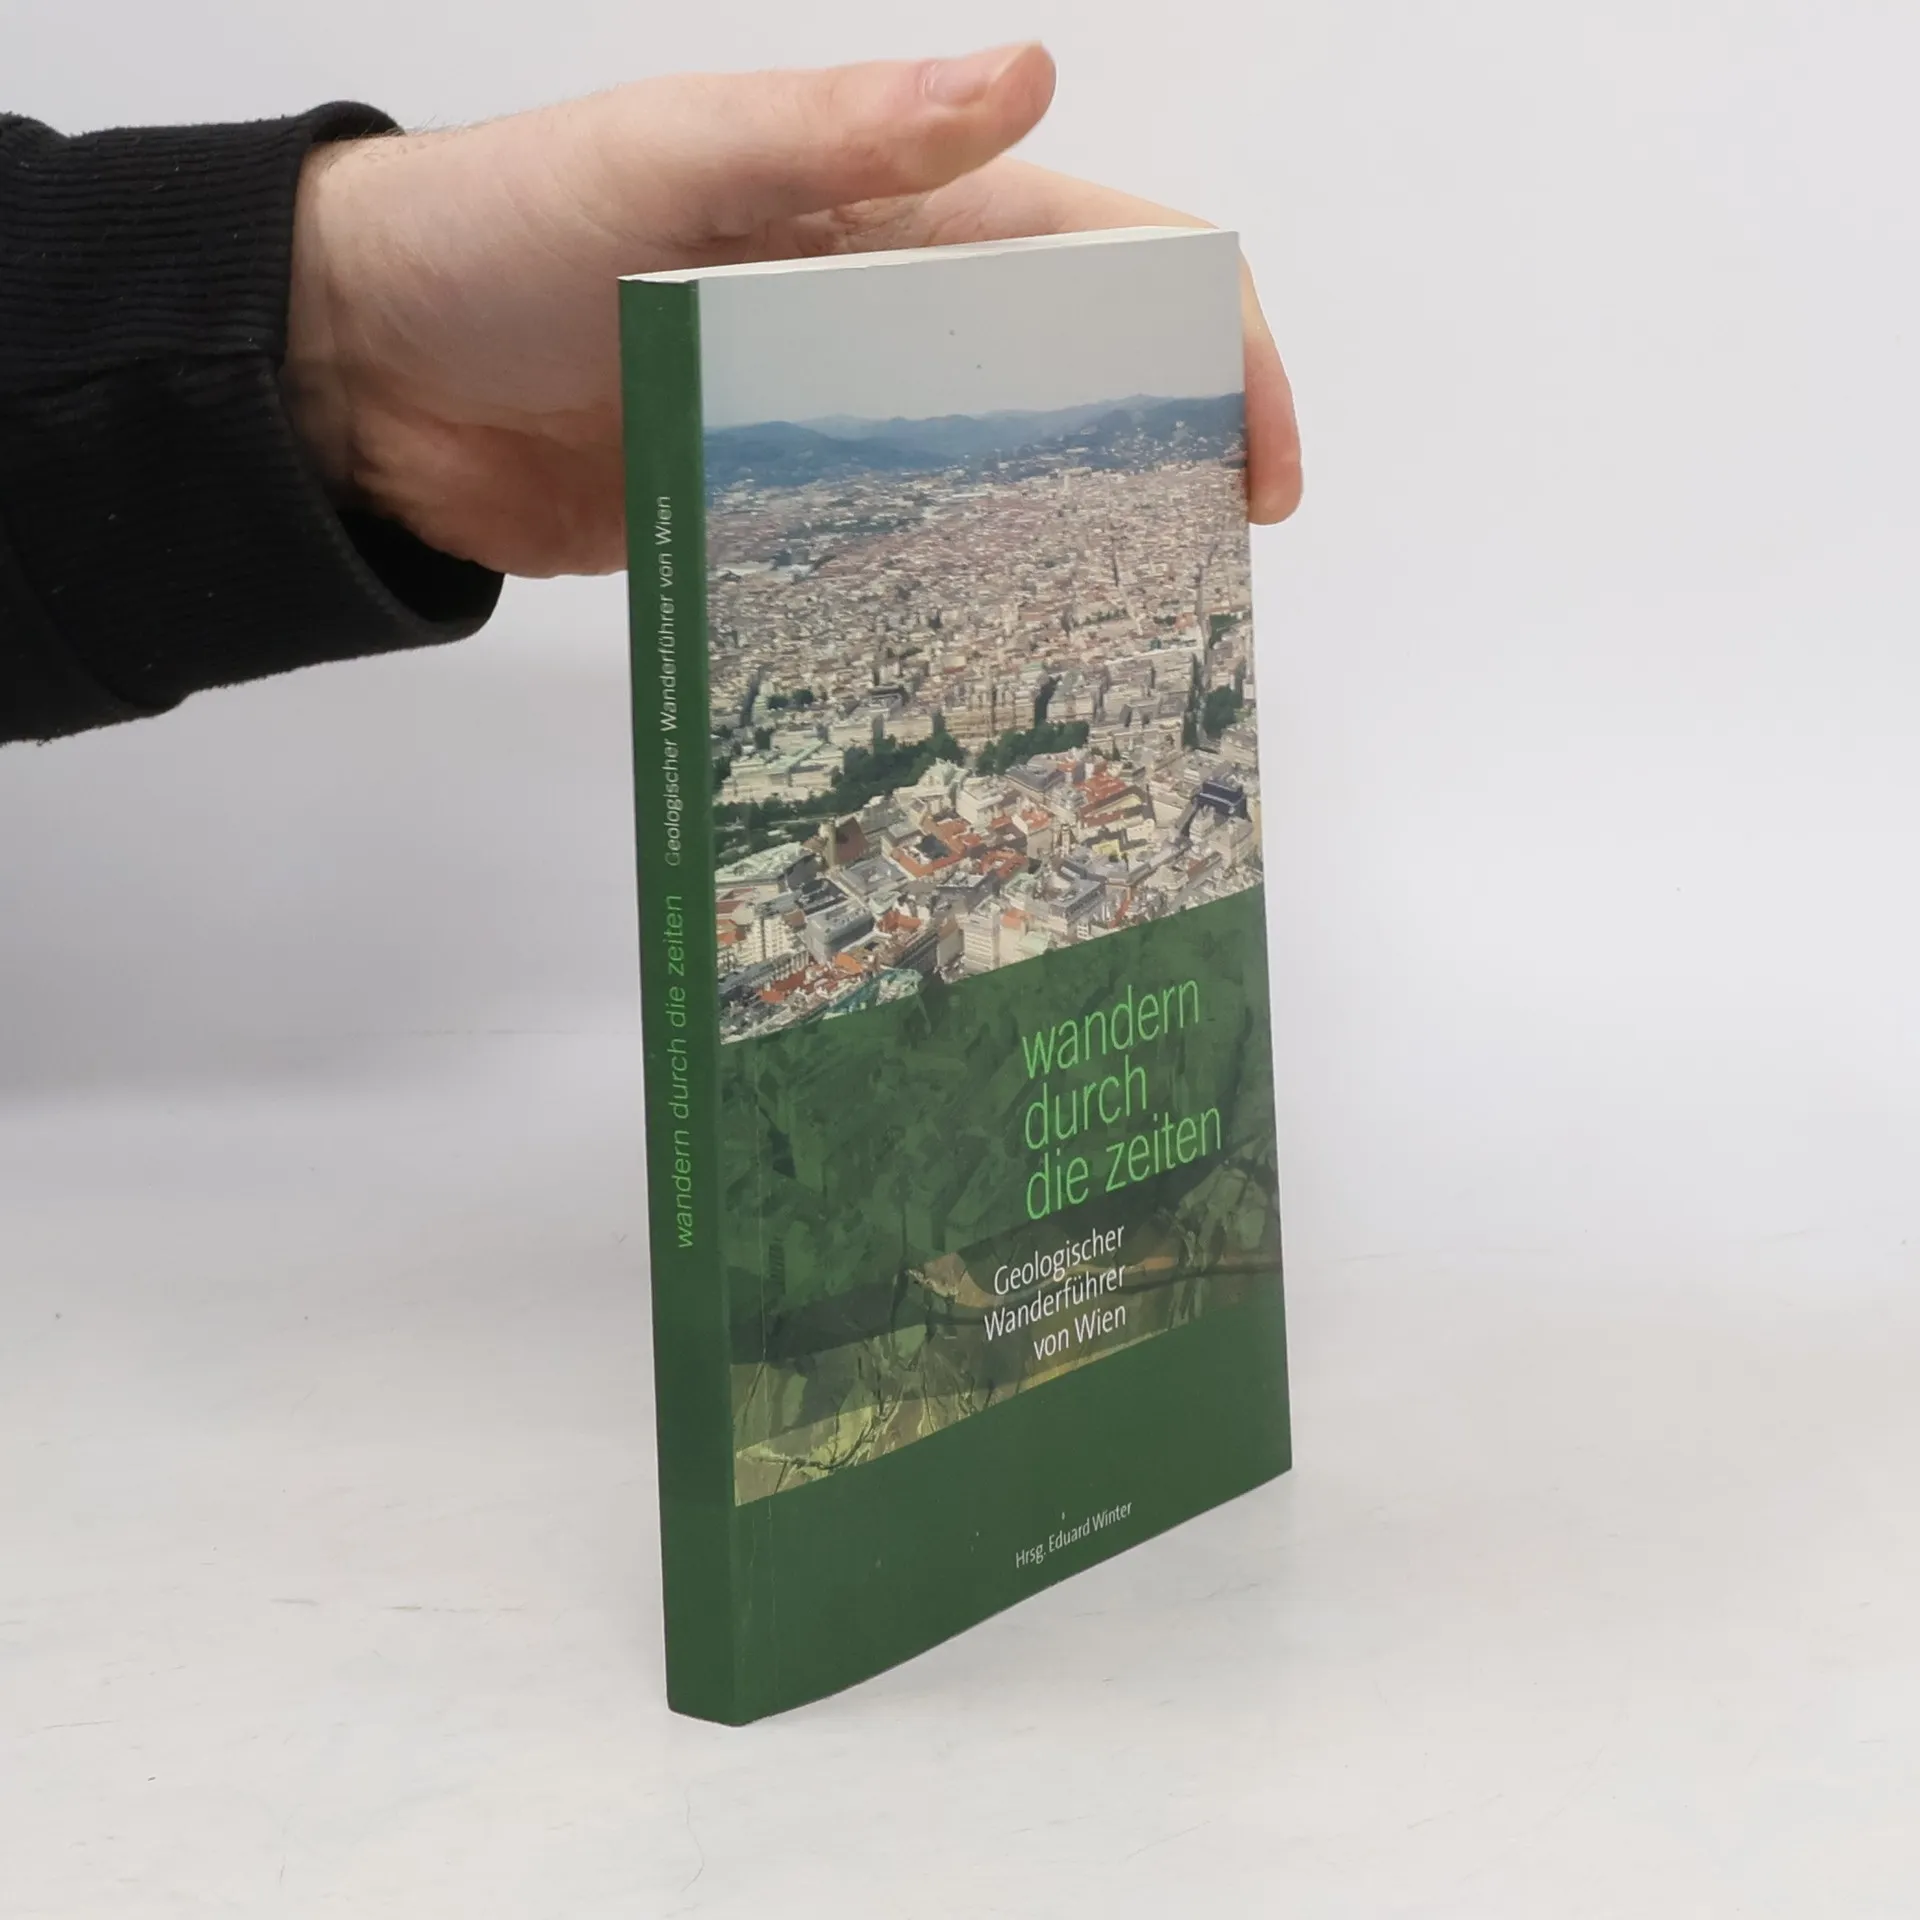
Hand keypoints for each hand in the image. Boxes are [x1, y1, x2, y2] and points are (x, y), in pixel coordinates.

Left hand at [286, 45, 1301, 578]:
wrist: (365, 375)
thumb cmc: (506, 235)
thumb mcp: (671, 164)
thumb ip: (840, 137)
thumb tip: (1030, 77)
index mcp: (887, 216)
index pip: (1100, 259)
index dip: (1211, 339)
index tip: (1258, 462)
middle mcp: (879, 322)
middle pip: (1069, 380)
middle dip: (1164, 457)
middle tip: (1205, 578)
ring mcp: (829, 428)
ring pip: (992, 481)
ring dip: (1069, 545)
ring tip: (1123, 643)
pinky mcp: (772, 516)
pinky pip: (888, 560)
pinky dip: (948, 605)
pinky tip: (982, 670)